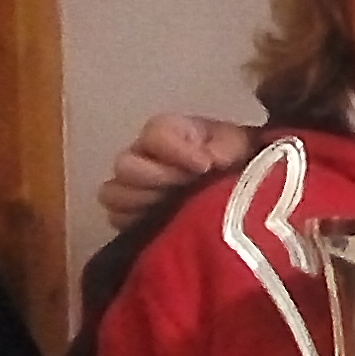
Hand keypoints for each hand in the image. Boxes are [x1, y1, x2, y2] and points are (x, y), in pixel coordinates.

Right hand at [97, 113, 254, 228]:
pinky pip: (116, 219)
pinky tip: (164, 223)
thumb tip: (208, 159)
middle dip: (159, 178)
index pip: (154, 133)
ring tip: (176, 207)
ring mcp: (132, 186)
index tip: (205, 166)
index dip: (176, 150)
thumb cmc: (235, 160)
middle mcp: (142, 155)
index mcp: (168, 132)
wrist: (240, 189)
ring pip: (114, 192)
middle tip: (188, 187)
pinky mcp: (130, 215)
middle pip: (125, 165)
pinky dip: (136, 221)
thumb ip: (223, 147)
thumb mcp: (238, 145)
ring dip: (145, 201)